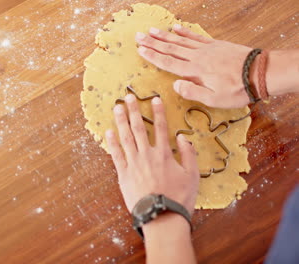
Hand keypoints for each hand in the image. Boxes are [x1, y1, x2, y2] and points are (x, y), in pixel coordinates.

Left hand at [106, 95, 198, 214]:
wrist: (162, 216)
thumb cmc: (179, 198)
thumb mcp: (192, 175)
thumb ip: (188, 154)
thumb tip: (181, 137)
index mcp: (164, 154)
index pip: (161, 127)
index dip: (158, 111)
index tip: (155, 99)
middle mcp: (147, 155)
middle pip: (139, 128)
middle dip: (134, 111)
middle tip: (129, 97)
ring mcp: (134, 164)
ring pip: (126, 138)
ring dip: (121, 121)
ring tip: (117, 107)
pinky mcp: (124, 175)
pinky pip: (116, 156)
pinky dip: (112, 143)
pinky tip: (109, 132)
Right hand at [135, 24, 253, 108]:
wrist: (259, 72)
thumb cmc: (237, 90)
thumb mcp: (214, 99)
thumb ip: (192, 91)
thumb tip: (175, 84)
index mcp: (194, 71)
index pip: (168, 62)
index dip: (153, 56)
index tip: (140, 50)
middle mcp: (197, 57)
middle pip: (170, 48)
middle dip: (153, 43)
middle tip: (138, 37)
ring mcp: (206, 49)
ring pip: (180, 41)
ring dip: (164, 36)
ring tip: (151, 31)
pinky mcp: (215, 45)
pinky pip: (195, 37)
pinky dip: (184, 32)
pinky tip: (177, 28)